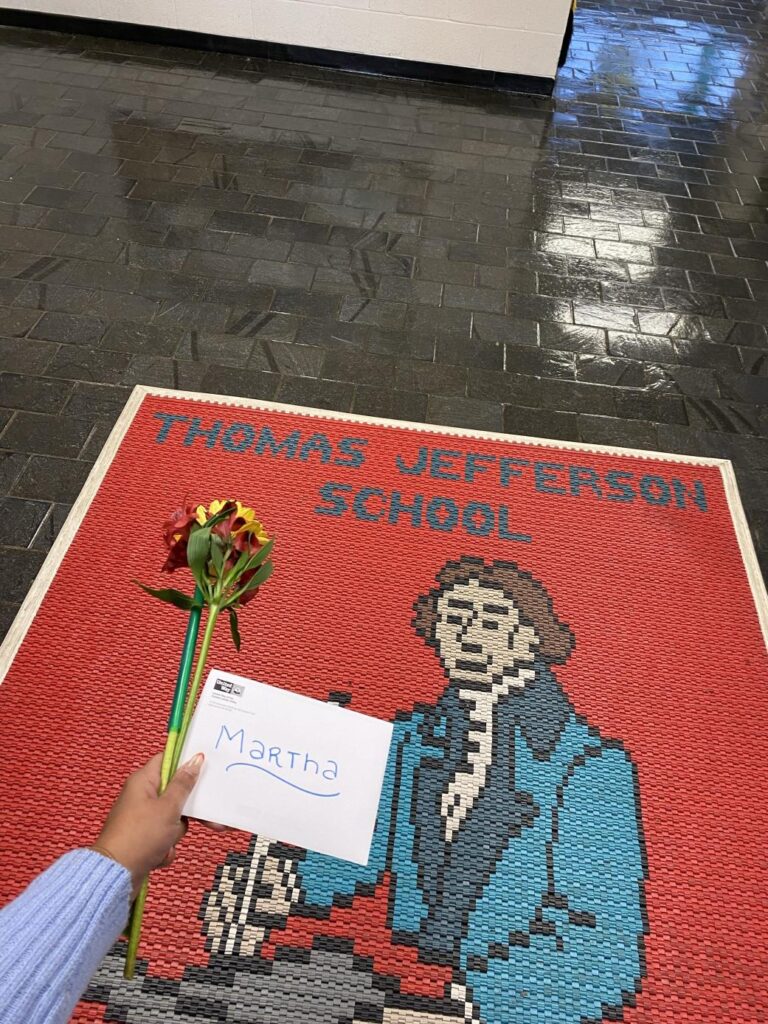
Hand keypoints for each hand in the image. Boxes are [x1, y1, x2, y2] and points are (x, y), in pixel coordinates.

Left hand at [91, 752, 205, 896]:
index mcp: (143, 781)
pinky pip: (165, 836)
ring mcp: (142, 818)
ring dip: (175, 833)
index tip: (206, 766)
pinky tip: (158, 855)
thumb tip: (195, 759)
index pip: (168, 760)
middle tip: (207, 819)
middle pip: (175, 792)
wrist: (116, 875)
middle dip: (188, 810)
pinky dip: (165, 847)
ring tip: (166, 842)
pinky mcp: (143, 837)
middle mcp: (142, 796)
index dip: (186, 762)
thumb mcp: (169, 807)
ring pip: (173, 818)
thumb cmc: (140, 836)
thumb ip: (184, 784)